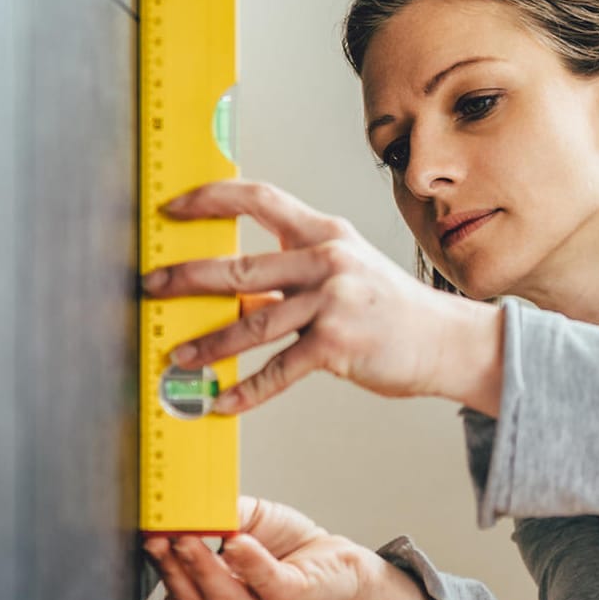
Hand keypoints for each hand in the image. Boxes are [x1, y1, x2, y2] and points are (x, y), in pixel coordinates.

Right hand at [125, 493, 366, 599]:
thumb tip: (182, 506)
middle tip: (158, 537)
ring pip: (220, 596)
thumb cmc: (278, 548)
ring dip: (202, 565)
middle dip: (170, 568)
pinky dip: (248, 561)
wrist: (330, 560)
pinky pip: (264, 581)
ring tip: (188, 536)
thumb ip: (207, 522)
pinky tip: (237, 542)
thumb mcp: (233, 530)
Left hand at [140, 177, 486, 413]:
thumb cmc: (390, 310)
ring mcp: (332, 302)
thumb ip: (296, 272)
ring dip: (209, 344)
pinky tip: (221, 401)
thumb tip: (234, 290)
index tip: (173, 207)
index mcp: (326, 232)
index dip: (210, 198)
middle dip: (187, 278)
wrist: (446, 341)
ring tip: (179, 357)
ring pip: (252, 324)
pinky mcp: (337, 345)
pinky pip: (279, 370)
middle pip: (241, 266)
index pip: (259, 199)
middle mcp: (327, 260)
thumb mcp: (347, 272)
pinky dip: (246, 390)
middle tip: (151, 286)